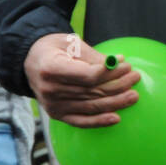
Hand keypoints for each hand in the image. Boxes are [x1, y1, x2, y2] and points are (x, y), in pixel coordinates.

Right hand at [24, 33, 141, 127]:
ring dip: (115, 102)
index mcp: (51, 68)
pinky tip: (116, 118)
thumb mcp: (70, 43)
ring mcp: (53, 105)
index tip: (126, 66)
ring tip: (134, 95)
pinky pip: (80, 121)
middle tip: (135, 77)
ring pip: (91, 106)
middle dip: (118, 85)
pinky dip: (99, 121)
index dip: (109, 73)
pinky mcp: (57, 114)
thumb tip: (119, 63)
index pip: (86, 76)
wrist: (30, 62)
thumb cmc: (53, 49)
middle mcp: (50, 89)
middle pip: (92, 92)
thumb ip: (93, 56)